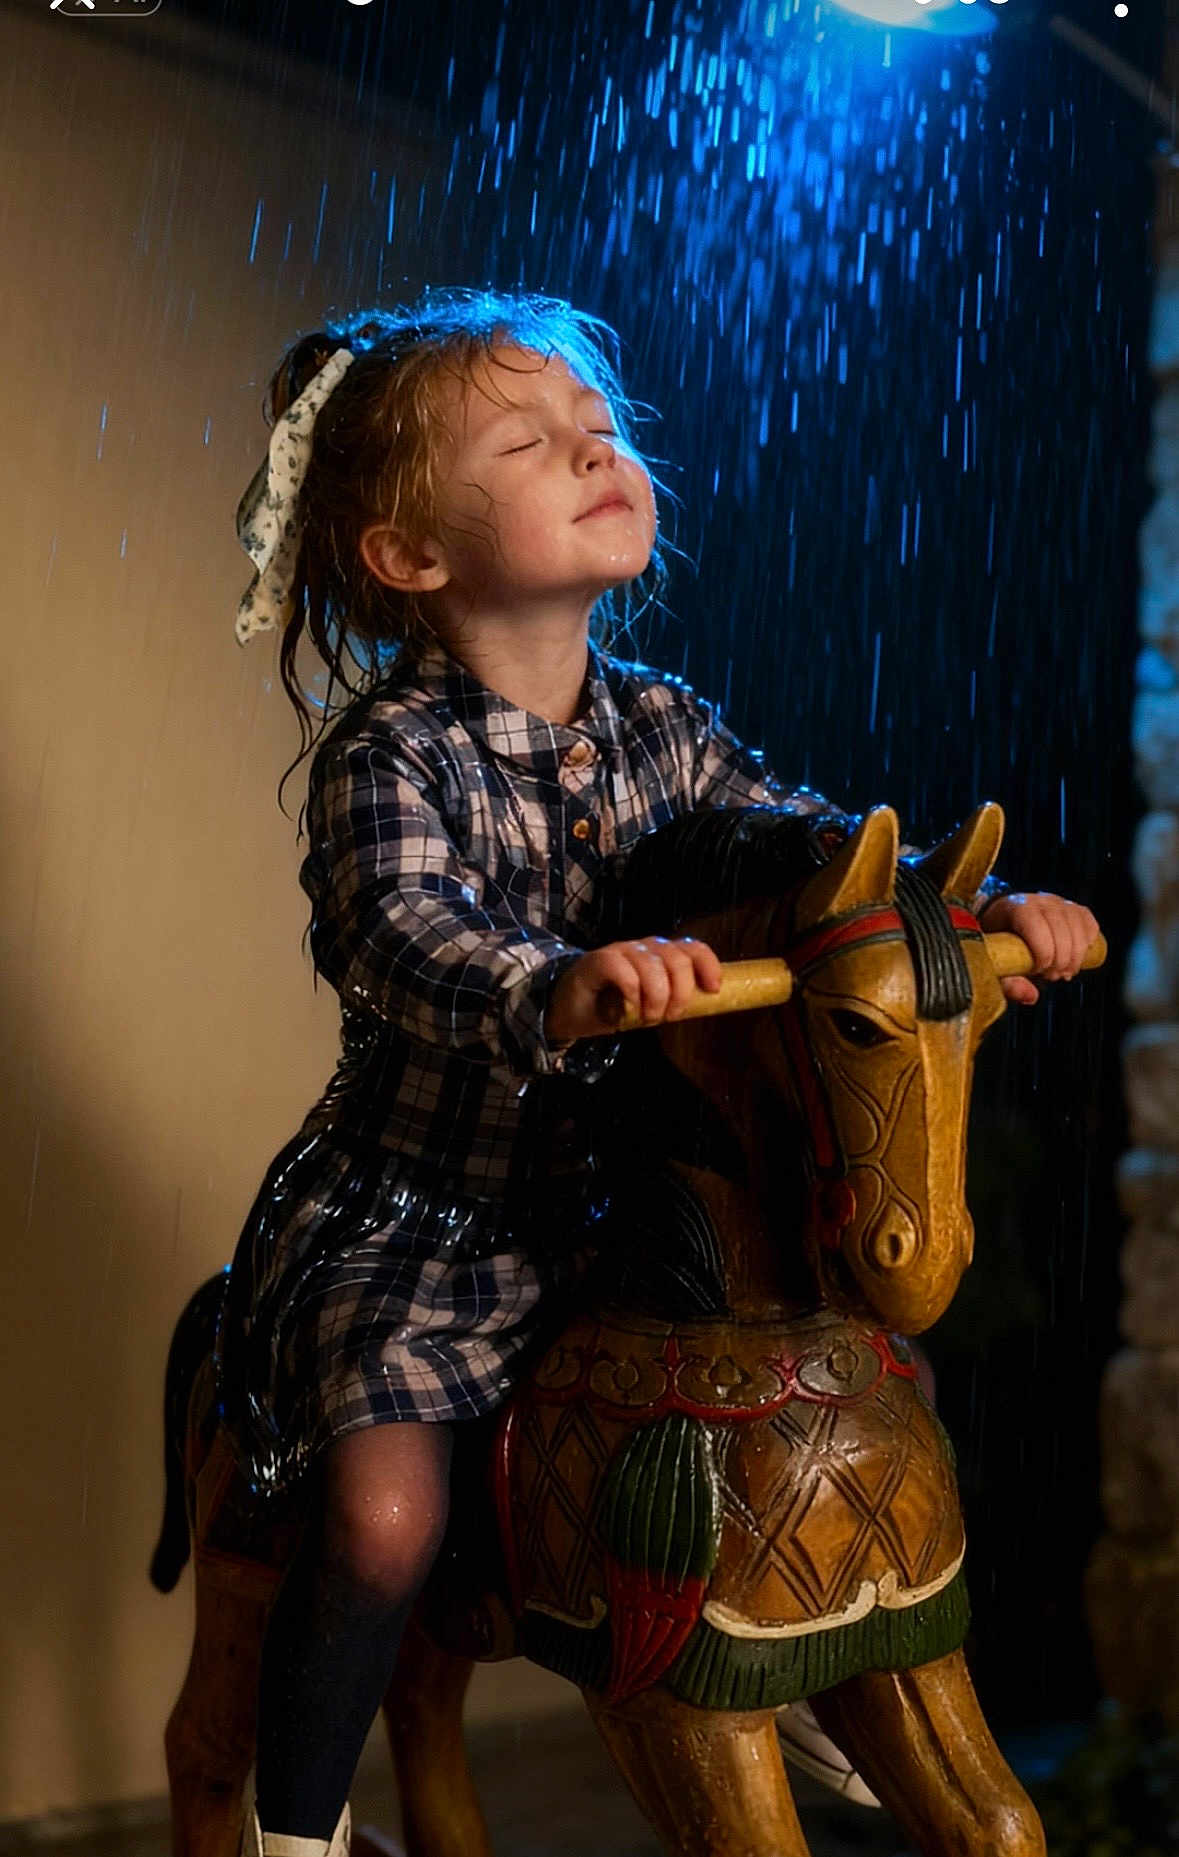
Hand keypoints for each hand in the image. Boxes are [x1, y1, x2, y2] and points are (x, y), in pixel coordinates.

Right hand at [545, 937, 722, 1042]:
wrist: (567, 1011)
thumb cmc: (612, 1007)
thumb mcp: (650, 1004)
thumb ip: (672, 997)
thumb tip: (706, 1003)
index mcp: (660, 955)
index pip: (692, 948)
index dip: (708, 965)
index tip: (713, 989)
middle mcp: (643, 948)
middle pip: (677, 959)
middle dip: (680, 993)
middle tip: (669, 1016)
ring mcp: (620, 951)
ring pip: (652, 965)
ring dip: (656, 998)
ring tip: (647, 1017)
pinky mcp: (598, 960)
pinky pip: (622, 969)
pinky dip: (631, 992)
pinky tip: (628, 1007)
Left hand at [979, 893, 1101, 1004]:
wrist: (1004, 921)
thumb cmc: (999, 943)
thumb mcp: (995, 963)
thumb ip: (1008, 982)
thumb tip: (1031, 996)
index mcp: (1016, 908)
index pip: (1036, 924)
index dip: (1043, 953)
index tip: (1038, 970)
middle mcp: (1039, 900)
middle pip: (1061, 929)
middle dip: (1061, 960)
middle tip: (1053, 976)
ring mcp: (1058, 902)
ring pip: (1078, 927)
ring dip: (1076, 956)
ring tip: (1064, 972)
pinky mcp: (1073, 908)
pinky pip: (1089, 923)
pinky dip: (1088, 943)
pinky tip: (1077, 957)